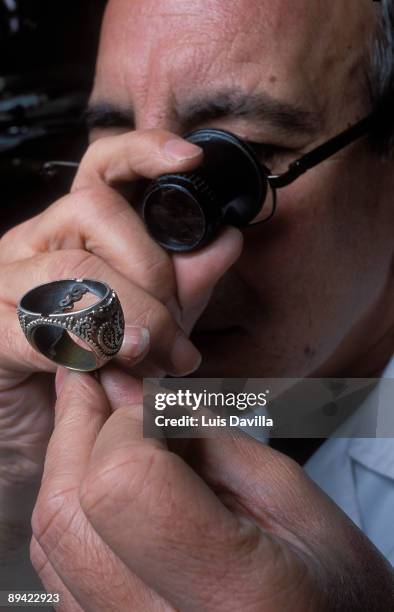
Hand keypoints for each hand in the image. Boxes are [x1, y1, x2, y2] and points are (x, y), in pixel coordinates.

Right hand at [0, 129, 241, 541]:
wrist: (32, 432)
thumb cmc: (91, 374)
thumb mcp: (150, 324)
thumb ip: (184, 286)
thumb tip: (225, 242)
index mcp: (72, 233)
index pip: (100, 167)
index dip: (144, 152)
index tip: (189, 158)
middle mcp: (34, 243)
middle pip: (93, 211)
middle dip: (153, 271)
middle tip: (175, 334)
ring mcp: (3, 282)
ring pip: (72, 267)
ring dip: (129, 315)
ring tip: (154, 358)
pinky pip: (37, 325)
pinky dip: (85, 348)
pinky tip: (104, 368)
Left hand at [31, 369, 393, 611]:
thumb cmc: (328, 580)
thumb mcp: (288, 493)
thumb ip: (201, 438)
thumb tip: (130, 393)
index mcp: (229, 593)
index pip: (123, 483)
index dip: (129, 425)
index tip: (151, 404)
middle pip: (67, 511)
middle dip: (76, 427)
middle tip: (95, 382)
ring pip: (50, 539)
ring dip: (66, 461)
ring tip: (97, 420)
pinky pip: (57, 567)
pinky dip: (70, 504)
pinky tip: (97, 473)